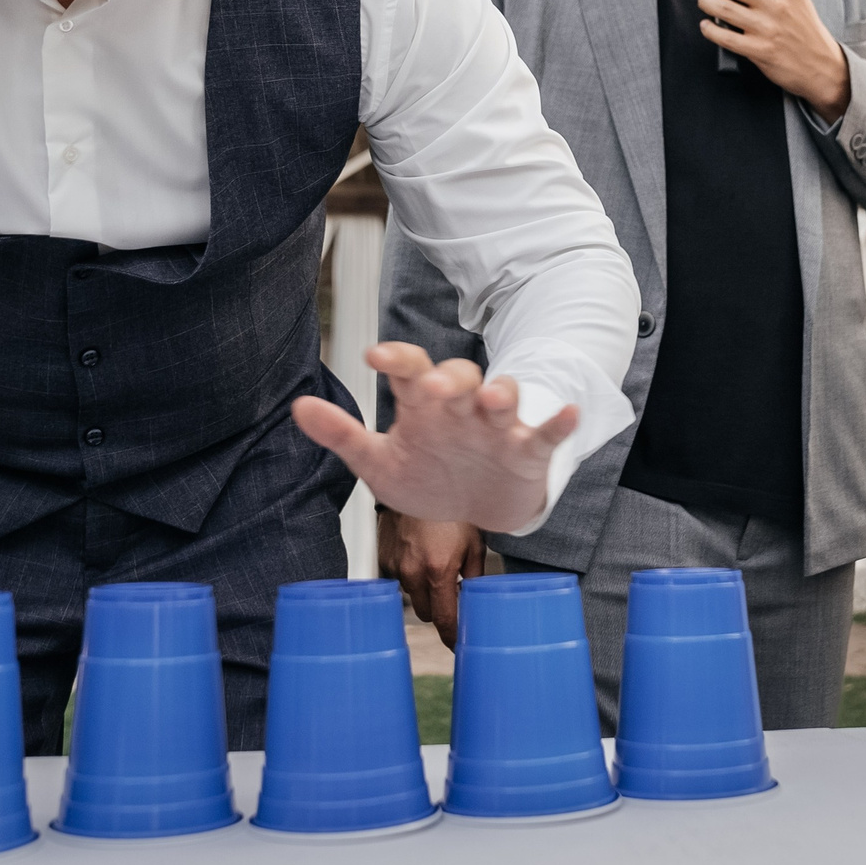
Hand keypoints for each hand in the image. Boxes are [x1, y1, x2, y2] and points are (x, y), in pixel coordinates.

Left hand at [292, 342, 579, 532]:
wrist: (479, 508)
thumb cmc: (429, 476)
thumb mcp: (380, 463)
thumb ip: (343, 435)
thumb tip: (298, 406)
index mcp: (424, 406)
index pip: (410, 370)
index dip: (396, 360)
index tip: (374, 356)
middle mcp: (462, 408)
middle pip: (459, 376)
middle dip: (449, 378)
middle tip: (434, 386)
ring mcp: (498, 427)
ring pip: (504, 396)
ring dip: (502, 393)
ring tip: (496, 398)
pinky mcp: (529, 450)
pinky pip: (546, 431)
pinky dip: (558, 423)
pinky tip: (567, 414)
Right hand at [380, 510, 486, 647]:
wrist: (416, 483)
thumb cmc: (449, 508)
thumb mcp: (474, 542)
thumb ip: (475, 575)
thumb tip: (476, 597)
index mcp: (438, 571)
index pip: (444, 620)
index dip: (453, 638)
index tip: (459, 646)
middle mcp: (413, 573)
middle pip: (427, 614)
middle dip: (440, 609)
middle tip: (453, 592)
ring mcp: (395, 567)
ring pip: (413, 596)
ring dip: (425, 590)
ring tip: (436, 564)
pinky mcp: (383, 559)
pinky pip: (399, 579)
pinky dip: (411, 574)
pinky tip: (421, 552)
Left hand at [697, 0, 850, 121]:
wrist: (821, 64)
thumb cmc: (804, 29)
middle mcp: (775, 3)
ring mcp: (766, 27)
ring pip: (721, 7)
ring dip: (705, 2)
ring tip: (704, 2)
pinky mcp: (758, 50)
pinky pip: (723, 36)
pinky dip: (709, 29)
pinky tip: (708, 25)